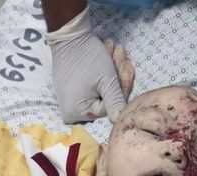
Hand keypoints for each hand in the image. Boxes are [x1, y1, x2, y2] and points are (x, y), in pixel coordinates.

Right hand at [47, 8, 134, 123]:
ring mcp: (69, 100)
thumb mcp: (106, 80)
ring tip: (113, 48)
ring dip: (110, 70)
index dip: (121, 88)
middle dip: (116, 76)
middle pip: (104, 99)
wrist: (68, 35)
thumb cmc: (87, 57)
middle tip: (121, 53)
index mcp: (77, 113)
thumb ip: (115, 102)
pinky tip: (107, 53)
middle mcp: (71, 111)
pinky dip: (101, 71)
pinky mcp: (70, 89)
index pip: (108, 107)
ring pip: (99, 90)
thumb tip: (120, 120)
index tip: (128, 64)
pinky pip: (91, 86)